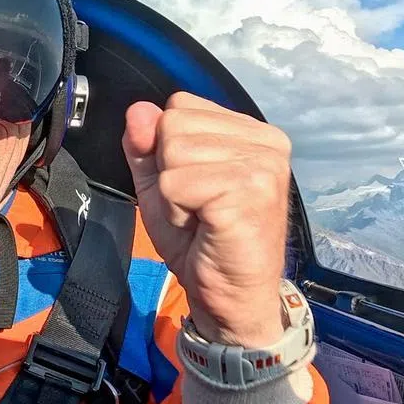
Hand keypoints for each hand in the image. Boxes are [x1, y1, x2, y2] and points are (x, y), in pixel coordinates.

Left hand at [123, 92, 291, 347]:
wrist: (229, 297)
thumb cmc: (200, 241)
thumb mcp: (161, 185)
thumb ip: (146, 147)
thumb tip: (137, 111)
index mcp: (252, 131)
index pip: (180, 106)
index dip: (168, 150)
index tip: (192, 187)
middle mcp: (266, 141)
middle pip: (173, 126)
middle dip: (168, 172)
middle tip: (196, 207)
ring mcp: (262, 165)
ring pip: (172, 153)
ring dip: (172, 195)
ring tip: (200, 217)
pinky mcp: (249, 192)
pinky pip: (176, 184)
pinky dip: (177, 210)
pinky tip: (204, 227)